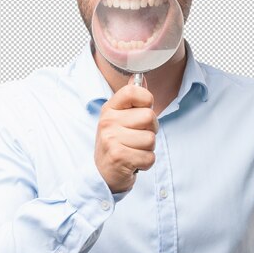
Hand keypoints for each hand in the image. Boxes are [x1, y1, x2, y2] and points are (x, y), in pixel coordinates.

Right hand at [94, 76, 157, 193]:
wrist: (102, 174)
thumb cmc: (116, 144)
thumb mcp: (119, 119)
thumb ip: (132, 100)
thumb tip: (141, 78)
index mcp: (110, 109)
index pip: (133, 91)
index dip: (147, 100)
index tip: (142, 111)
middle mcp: (108, 122)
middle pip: (150, 116)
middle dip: (151, 131)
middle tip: (137, 138)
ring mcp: (111, 139)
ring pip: (151, 139)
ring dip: (148, 149)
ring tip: (134, 151)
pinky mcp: (119, 157)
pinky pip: (149, 157)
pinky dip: (146, 163)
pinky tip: (133, 162)